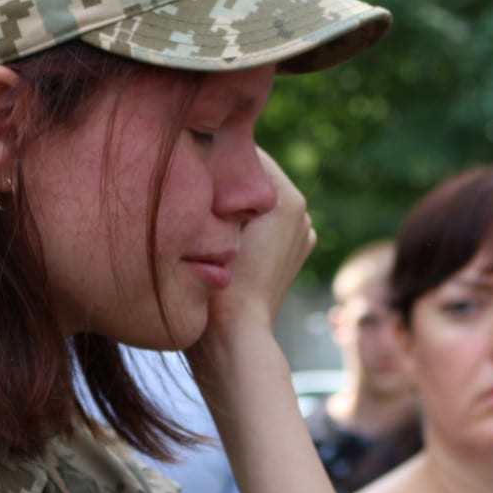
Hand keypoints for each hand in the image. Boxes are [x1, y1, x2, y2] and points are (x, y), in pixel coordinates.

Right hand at [203, 148, 314, 338]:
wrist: (233, 338)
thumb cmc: (220, 283)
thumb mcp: (215, 224)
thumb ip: (219, 184)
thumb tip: (208, 156)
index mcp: (289, 200)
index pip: (247, 153)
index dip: (217, 154)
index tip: (189, 162)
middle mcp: (302, 215)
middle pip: (255, 179)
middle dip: (228, 180)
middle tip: (193, 187)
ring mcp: (301, 236)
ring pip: (259, 202)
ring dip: (235, 203)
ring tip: (204, 215)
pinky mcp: (293, 256)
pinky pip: (265, 225)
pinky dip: (246, 225)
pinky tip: (221, 238)